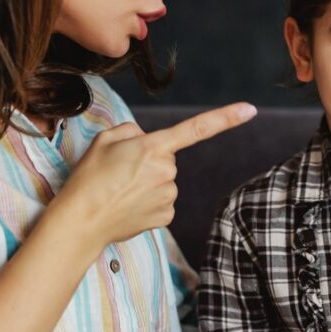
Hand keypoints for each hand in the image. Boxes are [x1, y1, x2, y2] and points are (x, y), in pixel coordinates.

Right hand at [46, 103, 256, 253]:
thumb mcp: (104, 140)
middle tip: (119, 174)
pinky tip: (128, 207)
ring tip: (119, 192)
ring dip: (146, 184)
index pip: (197, 128)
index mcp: (154, 147)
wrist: (80, 221)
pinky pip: (162, 202)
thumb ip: (132, 131)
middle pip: (166, 160)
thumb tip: (147, 139)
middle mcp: (168, 171)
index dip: (226, 118)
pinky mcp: (167, 217)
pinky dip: (147, 203)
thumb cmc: (89, 179)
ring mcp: (169, 196)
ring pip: (164, 182)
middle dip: (147, 163)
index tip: (250, 109)